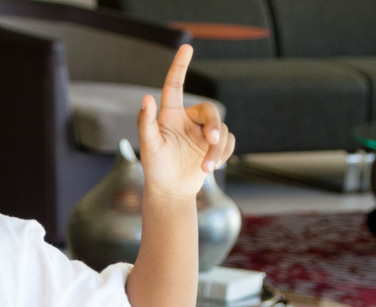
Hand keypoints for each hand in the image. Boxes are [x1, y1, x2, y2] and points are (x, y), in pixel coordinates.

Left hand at [137, 44, 235, 198]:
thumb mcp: (149, 146)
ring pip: (222, 129)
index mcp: (170, 115)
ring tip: (206, 167)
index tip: (187, 47)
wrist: (171, 190)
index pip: (175, 86)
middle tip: (212, 141)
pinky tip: (211, 166)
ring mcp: (203, 132)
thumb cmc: (155, 167)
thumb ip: (146, 123)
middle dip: (214, 127)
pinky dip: (223, 154)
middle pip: (210, 111)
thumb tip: (146, 98)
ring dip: (217, 149)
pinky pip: (229, 142)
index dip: (180, 66)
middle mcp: (188, 119)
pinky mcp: (215, 145)